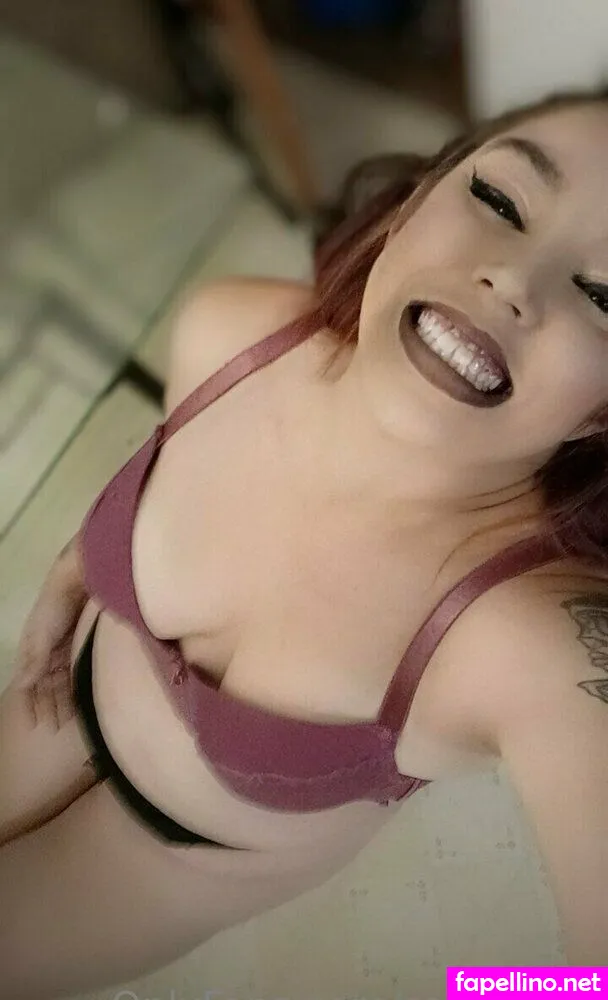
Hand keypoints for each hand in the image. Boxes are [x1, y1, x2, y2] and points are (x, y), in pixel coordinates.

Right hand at [12, 544, 86, 729]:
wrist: (80, 580)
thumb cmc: (55, 607)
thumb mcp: (40, 634)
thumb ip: (34, 660)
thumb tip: (22, 686)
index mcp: (33, 652)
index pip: (28, 685)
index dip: (30, 704)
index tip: (34, 726)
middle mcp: (48, 654)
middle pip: (47, 687)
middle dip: (50, 707)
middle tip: (57, 729)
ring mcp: (66, 650)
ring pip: (63, 682)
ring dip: (64, 701)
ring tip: (71, 721)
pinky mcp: (82, 646)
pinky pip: (77, 672)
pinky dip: (78, 687)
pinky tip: (85, 700)